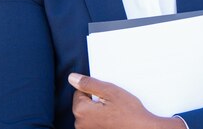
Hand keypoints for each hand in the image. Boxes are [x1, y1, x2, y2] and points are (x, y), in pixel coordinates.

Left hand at [69, 73, 185, 128]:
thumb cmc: (129, 113)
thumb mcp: (110, 92)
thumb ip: (89, 84)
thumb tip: (72, 78)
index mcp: (81, 111)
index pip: (80, 92)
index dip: (95, 90)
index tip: (107, 95)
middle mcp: (80, 125)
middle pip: (84, 104)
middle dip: (96, 100)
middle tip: (113, 103)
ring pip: (90, 113)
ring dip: (99, 111)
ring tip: (115, 112)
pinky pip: (94, 123)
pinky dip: (102, 120)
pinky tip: (114, 120)